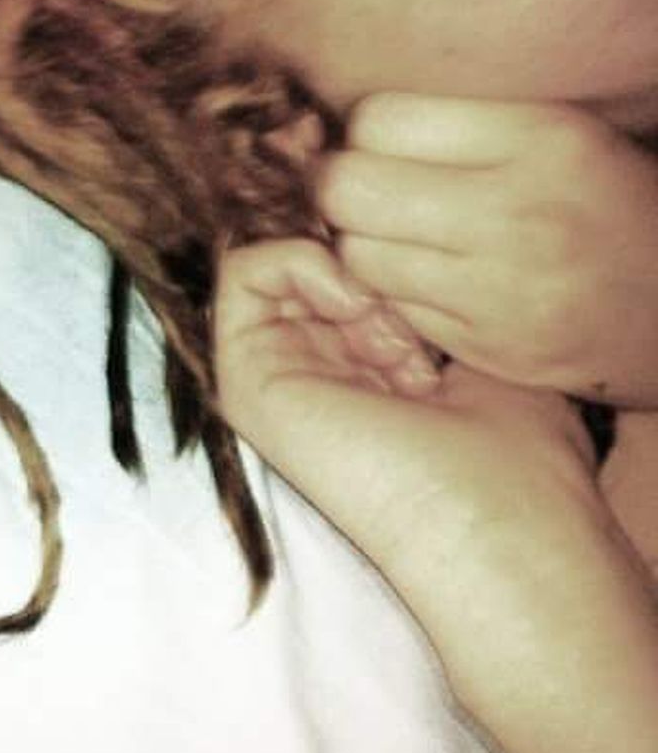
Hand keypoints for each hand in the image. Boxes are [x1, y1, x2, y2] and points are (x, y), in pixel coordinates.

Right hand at [211, 239, 600, 592]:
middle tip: (413, 322)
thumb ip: (414, 293)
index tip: (436, 295)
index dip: (383, 255)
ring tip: (389, 323)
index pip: (341, 272)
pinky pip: (244, 273)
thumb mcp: (470, 343)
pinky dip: (301, 261)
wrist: (493, 516)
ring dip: (338, 268)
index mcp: (358, 373)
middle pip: (308, 265)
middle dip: (365, 263)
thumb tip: (371, 237)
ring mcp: (273, 378)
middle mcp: (310, 375)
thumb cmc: (509, 453)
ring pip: (276, 265)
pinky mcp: (245, 378)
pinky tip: (356, 304)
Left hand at [313, 94, 657, 407]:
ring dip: (361, 244)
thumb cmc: (601, 205)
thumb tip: (342, 123)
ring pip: (357, 254)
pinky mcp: (484, 345)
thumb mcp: (556, 133)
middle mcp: (515, 214)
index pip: (378, 119)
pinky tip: (426, 281)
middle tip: (363, 193)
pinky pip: (389, 307)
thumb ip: (456, 122)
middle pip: (347, 189)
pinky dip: (391, 292)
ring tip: (396, 237)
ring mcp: (497, 289)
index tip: (381, 146)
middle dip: (340, 187)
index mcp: (538, 138)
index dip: (365, 132)